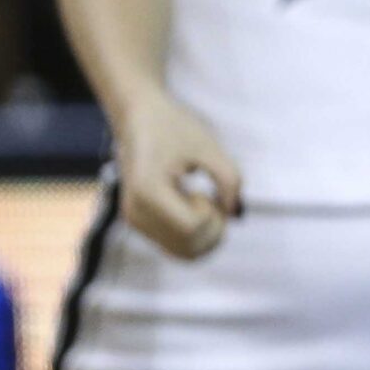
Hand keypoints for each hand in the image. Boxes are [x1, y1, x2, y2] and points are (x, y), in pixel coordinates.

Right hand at [116, 92, 242, 259]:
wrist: (138, 116)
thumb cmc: (174, 126)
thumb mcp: (209, 146)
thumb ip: (230, 179)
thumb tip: (235, 213)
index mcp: (147, 192)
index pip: (193, 229)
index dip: (214, 216)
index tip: (210, 191)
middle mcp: (135, 212)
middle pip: (189, 247)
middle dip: (214, 229)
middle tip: (214, 198)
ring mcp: (134, 220)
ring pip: (183, 252)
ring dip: (205, 233)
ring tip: (202, 200)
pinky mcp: (138, 222)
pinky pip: (174, 245)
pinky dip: (194, 234)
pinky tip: (192, 205)